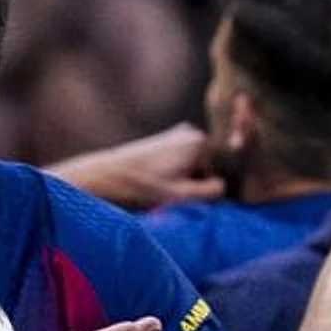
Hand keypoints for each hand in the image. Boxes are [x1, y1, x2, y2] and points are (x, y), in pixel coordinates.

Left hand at [45, 124, 222, 210]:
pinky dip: (172, 178)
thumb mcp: (183, 195)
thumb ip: (214, 192)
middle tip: (170, 195)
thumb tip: (226, 187)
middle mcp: (191, 133)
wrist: (103, 177)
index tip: (185, 198)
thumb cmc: (141, 187)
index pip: (222, 176)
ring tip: (160, 190)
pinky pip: (180, 166)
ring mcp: (176, 136)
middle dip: (194, 185)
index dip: (206, 192)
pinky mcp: (164, 143)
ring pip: (193, 170)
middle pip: (208, 170)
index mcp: (200, 141)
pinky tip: (155, 184)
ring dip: (182, 183)